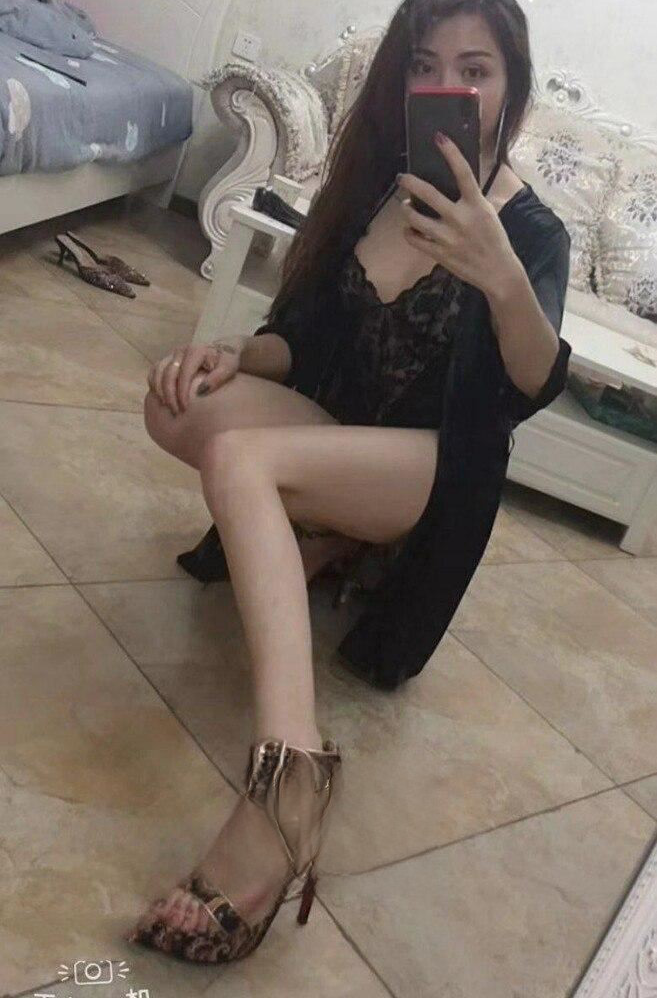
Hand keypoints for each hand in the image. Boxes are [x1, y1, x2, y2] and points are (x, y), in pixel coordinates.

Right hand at [147, 338, 244, 415]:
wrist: (223, 350)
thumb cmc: (227, 361)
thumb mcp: (228, 368)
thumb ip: (217, 378)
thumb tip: (201, 392)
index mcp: (195, 351)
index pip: (184, 373)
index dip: (182, 392)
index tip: (186, 408)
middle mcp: (181, 350)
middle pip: (168, 373)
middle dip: (169, 394)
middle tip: (175, 411)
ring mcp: (172, 354)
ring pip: (158, 371)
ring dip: (159, 390)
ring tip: (166, 406)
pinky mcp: (167, 359)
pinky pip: (155, 371)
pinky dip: (154, 383)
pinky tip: (160, 398)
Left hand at [397, 134, 518, 295]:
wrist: (497, 271)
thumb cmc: (494, 239)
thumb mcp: (489, 213)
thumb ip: (473, 198)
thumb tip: (460, 182)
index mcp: (476, 204)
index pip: (463, 172)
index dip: (451, 153)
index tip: (439, 138)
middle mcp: (460, 218)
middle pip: (428, 194)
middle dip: (410, 183)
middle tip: (402, 178)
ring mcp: (447, 237)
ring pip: (415, 218)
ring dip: (406, 209)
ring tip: (406, 206)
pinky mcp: (439, 253)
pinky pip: (414, 239)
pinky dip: (408, 232)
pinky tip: (409, 228)